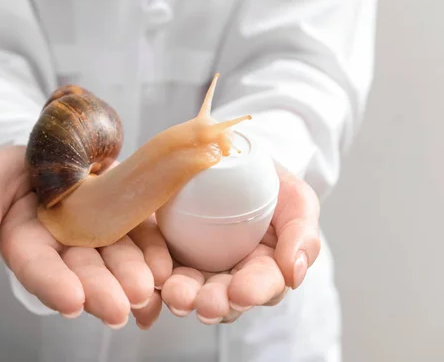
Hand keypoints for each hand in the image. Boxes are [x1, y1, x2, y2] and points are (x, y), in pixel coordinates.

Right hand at [0, 145, 172, 328]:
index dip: (53, 284)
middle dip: (101, 290)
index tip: (70, 301)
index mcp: (28, 244)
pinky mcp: (129, 218)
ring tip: (149, 290)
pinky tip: (167, 270)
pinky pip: (144, 238)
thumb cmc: (13, 169)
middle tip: (119, 308)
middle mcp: (66, 247)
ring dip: (134, 277)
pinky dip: (155, 255)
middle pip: (84, 271)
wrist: (54, 144)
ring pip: (118, 259)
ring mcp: (101, 234)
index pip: (38, 267)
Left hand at [160, 165, 320, 323]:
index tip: (241, 293)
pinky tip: (156, 279)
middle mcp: (232, 274)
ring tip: (177, 294)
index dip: (253, 291)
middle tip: (206, 303)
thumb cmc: (268, 182)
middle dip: (216, 303)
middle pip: (226, 298)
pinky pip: (163, 272)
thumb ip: (302, 233)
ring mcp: (199, 268)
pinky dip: (159, 279)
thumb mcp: (296, 199)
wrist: (228, 156)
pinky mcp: (170, 256)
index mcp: (265, 267)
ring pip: (193, 292)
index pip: (263, 285)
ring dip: (185, 297)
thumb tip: (295, 275)